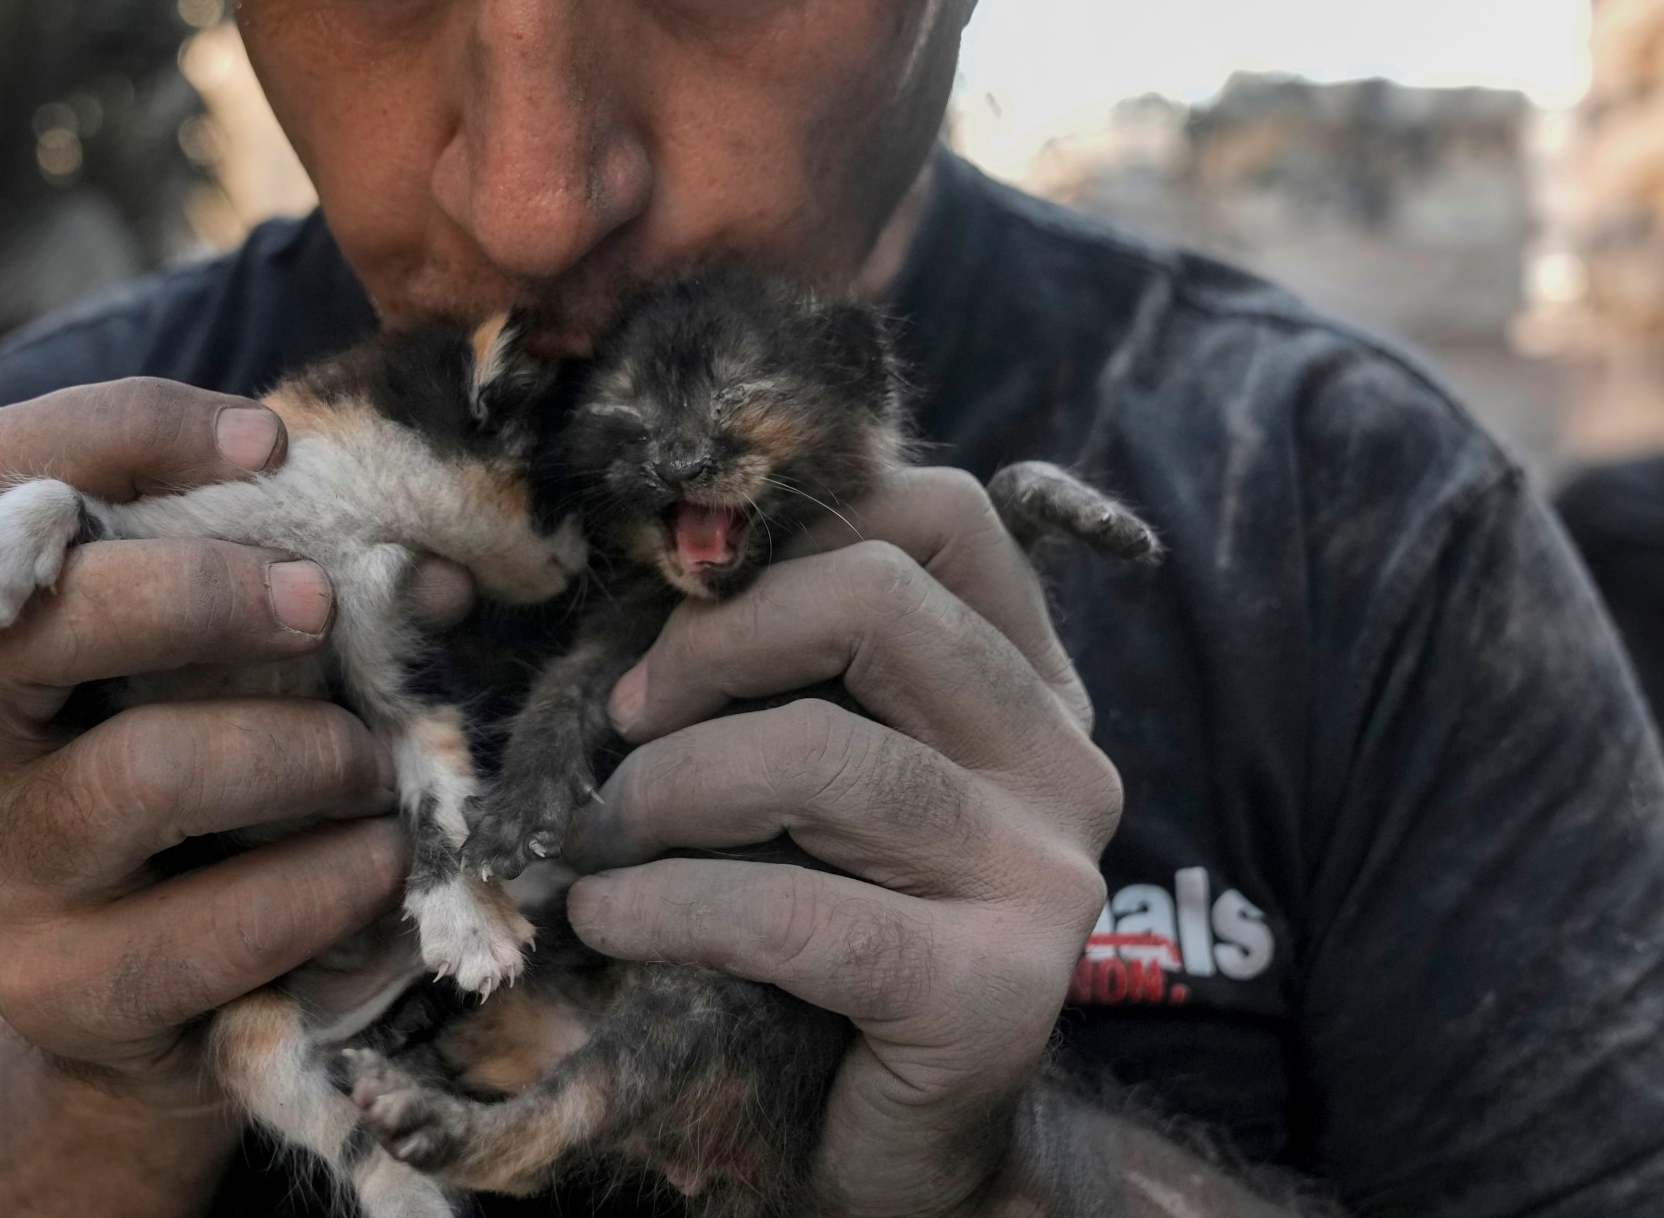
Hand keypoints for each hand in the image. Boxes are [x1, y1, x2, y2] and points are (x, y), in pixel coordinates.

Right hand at [0, 378, 461, 1108]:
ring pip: (132, 776)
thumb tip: (433, 573)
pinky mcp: (56, 990)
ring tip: (370, 767)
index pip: (1, 469)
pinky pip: (201, 929)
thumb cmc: (229, 798)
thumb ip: (316, 600)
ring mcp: (0, 868)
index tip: (268, 442)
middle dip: (193, 592)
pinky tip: (379, 868)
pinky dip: (320, 886)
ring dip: (290, 753)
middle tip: (318, 605)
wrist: (168, 1014)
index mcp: (5, 616)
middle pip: (25, 621)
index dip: (124, 429)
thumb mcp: (257, 676)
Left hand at [564, 465, 1121, 1216]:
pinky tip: (609, 921)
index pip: (940, 514)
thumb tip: (649, 569)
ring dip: (668, 788)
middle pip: (878, 600)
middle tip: (620, 720)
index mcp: (1032, 683)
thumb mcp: (818, 779)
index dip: (791, 528)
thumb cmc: (831, 938)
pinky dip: (673, 906)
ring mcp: (1044, 875)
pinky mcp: (996, 991)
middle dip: (710, 643)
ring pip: (824, 756)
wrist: (902, 1149)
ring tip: (599, 839)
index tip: (674, 600)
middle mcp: (1064, 760)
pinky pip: (798, 913)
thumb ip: (788, 673)